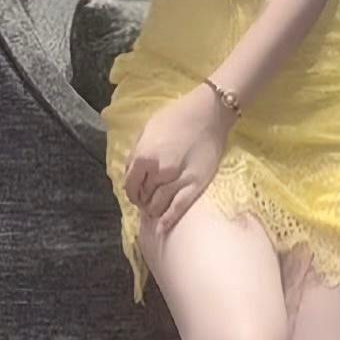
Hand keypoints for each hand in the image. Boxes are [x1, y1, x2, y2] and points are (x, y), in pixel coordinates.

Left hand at [124, 86, 234, 233]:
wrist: (209, 113)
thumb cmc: (177, 117)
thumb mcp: (148, 129)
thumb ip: (136, 152)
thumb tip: (130, 172)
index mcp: (144, 157)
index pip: (129, 186)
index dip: (131, 192)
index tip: (135, 193)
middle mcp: (158, 172)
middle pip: (143, 197)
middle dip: (143, 200)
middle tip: (147, 200)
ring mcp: (177, 181)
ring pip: (158, 206)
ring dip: (153, 210)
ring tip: (156, 208)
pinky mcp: (195, 186)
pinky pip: (178, 209)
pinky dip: (167, 220)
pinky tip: (162, 227)